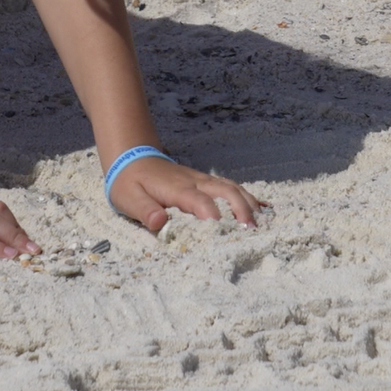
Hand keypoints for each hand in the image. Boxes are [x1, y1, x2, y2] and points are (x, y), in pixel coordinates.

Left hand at [111, 158, 264, 232]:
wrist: (133, 158)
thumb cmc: (130, 183)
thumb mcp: (129, 198)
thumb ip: (145, 210)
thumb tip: (159, 222)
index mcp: (177, 188)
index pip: (199, 201)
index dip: (212, 215)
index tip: (223, 232)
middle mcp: (195, 181)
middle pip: (225, 191)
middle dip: (241, 209)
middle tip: (251, 231)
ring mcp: (203, 180)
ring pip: (232, 187)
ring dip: (248, 204)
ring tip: (261, 224)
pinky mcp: (206, 182)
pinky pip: (231, 187)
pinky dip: (247, 197)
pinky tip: (262, 208)